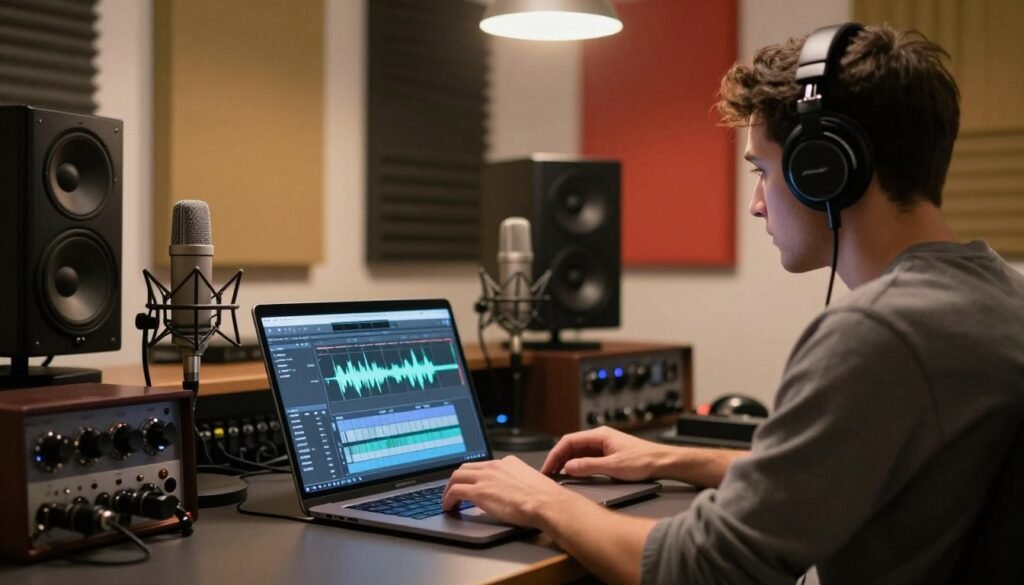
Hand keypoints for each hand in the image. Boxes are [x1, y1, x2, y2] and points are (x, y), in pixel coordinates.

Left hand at [442, 455, 590, 527]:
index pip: (483, 465)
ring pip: (456, 476)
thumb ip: (518, 482)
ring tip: (448, 500)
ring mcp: (485, 477)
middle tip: (453, 491)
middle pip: (465, 467)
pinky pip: (454, 491)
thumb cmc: (544, 497)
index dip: (473, 476)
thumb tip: (515, 492)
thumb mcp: (530, 482)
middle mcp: (494, 466)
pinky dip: (448, 499)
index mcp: (507, 463)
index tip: (470, 484)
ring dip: (449, 489)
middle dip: (457, 479)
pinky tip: (449, 507)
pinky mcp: (478, 491)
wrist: (546, 503)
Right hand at [541, 426, 669, 480]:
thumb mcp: (613, 466)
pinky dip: (578, 466)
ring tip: (558, 476)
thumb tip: (568, 467)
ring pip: (579, 452)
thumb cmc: (644, 461)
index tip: (547, 467)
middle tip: (549, 474)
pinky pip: (587, 458)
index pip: (569, 441)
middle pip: (572, 446)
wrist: (664, 463)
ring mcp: (604, 446)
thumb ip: (589, 466)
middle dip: (558, 459)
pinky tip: (575, 475)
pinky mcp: (609, 455)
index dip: (555, 454)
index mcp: (600, 435)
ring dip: (567, 463)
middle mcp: (600, 438)